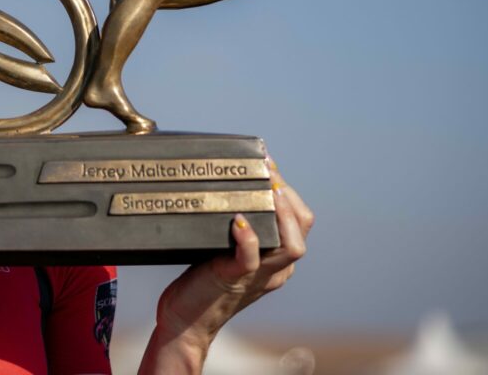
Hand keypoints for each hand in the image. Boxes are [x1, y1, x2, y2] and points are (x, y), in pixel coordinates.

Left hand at [152, 160, 313, 354]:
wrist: (185, 320)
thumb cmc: (201, 282)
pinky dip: (248, 238)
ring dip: (281, 213)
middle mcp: (275, 270)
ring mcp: (257, 276)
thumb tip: (225, 188)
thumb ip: (234, 229)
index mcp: (276, 261)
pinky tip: (238, 221)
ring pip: (291, 246)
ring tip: (268, 189)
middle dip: (289, 195)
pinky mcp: (233, 280)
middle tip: (270, 169)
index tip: (270, 166)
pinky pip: (251, 260)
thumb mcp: (224, 249)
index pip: (300, 223)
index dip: (290, 193)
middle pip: (302, 230)